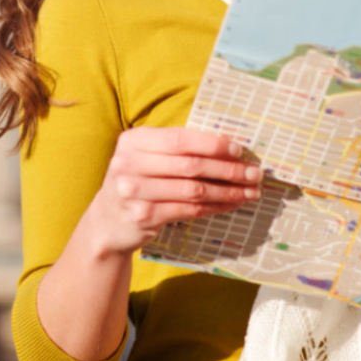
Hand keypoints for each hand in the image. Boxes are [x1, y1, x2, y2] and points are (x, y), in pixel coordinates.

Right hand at [81, 127, 262, 255]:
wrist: (107, 221)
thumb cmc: (137, 181)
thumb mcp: (146, 156)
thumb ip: (176, 149)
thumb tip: (228, 146)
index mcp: (133, 141)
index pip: (180, 139)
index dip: (212, 144)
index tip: (239, 150)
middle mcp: (129, 164)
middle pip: (190, 165)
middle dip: (228, 170)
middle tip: (254, 173)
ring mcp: (134, 193)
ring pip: (193, 190)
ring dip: (227, 191)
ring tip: (250, 191)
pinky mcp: (144, 217)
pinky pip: (189, 210)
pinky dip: (215, 207)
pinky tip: (231, 204)